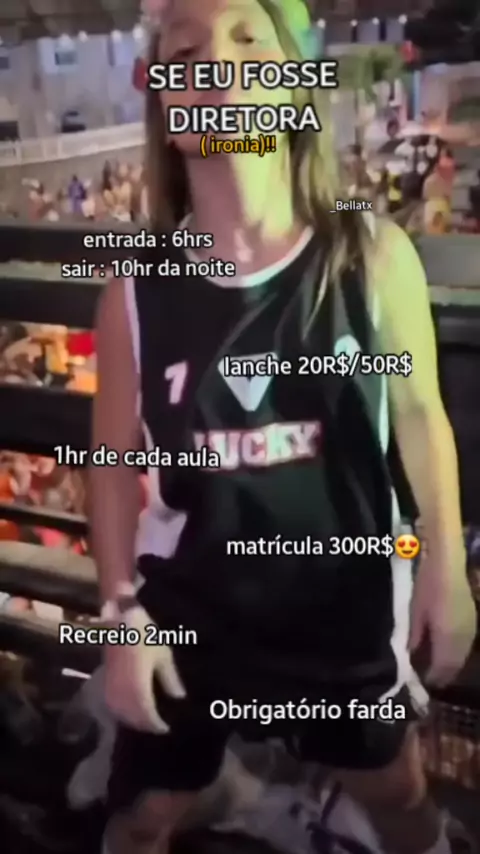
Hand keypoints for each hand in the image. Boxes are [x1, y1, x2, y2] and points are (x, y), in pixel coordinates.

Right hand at [104, 602, 185, 732]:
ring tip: (145, 721)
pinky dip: (121, 711)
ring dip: (132, 719)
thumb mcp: (163, 655)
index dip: (156, 724)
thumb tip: (179, 698)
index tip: (166, 728)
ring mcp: (110, 685)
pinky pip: (112, 703)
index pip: (146, 714)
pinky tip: (131, 708)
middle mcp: (121, 689)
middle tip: (157, 727)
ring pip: (119, 712)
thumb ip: (170, 679)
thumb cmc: (145, 634)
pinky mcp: (105, 679)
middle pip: (131, 717)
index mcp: (137, 685)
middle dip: (144, 725)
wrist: (121, 617)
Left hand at [408, 555, 476, 686]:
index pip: (442, 667)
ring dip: (452, 664)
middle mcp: (463, 638)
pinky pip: (466, 644)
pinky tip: (448, 649)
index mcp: (448, 637)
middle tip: (431, 678)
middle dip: (443, 673)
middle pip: (455, 664)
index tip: (423, 682)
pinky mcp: (474, 620)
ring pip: (463, 655)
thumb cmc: (428, 586)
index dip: (433, 677)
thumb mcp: (416, 612)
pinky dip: (457, 652)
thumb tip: (412, 654)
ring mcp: (471, 629)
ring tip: (438, 667)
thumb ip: (415, 636)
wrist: (449, 563)